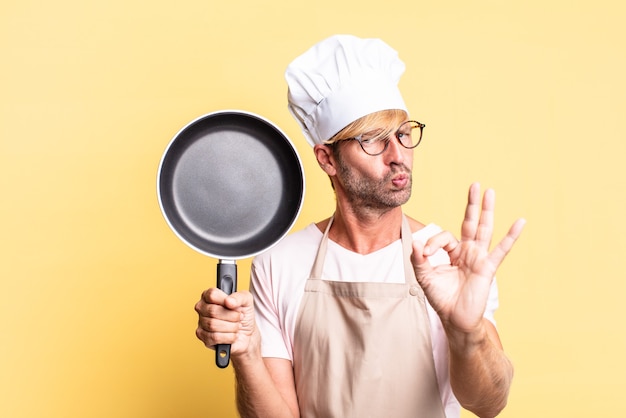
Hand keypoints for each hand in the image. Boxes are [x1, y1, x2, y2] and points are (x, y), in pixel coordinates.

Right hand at [195, 289, 259, 356]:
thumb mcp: (247, 301)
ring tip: (237, 326)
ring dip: (232, 327)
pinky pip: (214, 337)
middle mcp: (202, 308)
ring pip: (213, 325)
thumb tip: (228, 301)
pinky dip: (229, 337)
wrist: (247, 334)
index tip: (234, 305)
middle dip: (232, 316)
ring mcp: (202, 323)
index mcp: (209, 296)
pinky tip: (233, 335)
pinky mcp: (204, 338)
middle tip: (240, 317)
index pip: (212, 295)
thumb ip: (239, 297)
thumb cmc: (244, 315)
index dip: (225, 301)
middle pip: (212, 311)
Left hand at [411, 183, 524, 333]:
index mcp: (453, 252)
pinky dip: (511, 236)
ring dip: (487, 211)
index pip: (444, 237)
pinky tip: (520, 222)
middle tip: (475, 185)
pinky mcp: (487, 268)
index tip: (425, 253)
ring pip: (484, 230)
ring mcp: (479, 258)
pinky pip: (501, 250)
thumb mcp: (424, 277)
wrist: (455, 319)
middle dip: (472, 204)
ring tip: (490, 192)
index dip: (433, 242)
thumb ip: (419, 259)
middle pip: (470, 223)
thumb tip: (416, 242)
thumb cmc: (441, 298)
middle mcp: (467, 252)